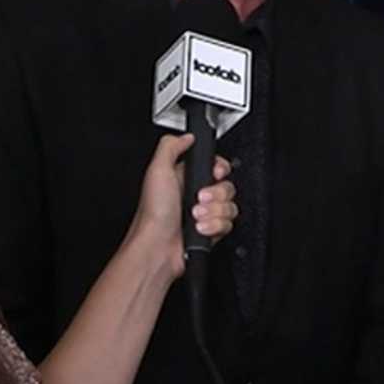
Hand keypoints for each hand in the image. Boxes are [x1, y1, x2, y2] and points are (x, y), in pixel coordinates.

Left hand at [127, 134, 234, 276]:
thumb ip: (172, 146)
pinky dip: (215, 226)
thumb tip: (187, 136)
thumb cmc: (154, 213)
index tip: (214, 174)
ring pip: (230, 206)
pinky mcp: (211, 231)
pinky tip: (200, 229)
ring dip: (214, 212)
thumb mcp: (157, 169)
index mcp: (185, 177)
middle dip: (215, 194)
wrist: (157, 246)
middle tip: (199, 199)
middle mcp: (196, 195)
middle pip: (227, 186)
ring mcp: (205, 214)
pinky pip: (228, 224)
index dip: (219, 169)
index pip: (216, 166)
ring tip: (196, 216)